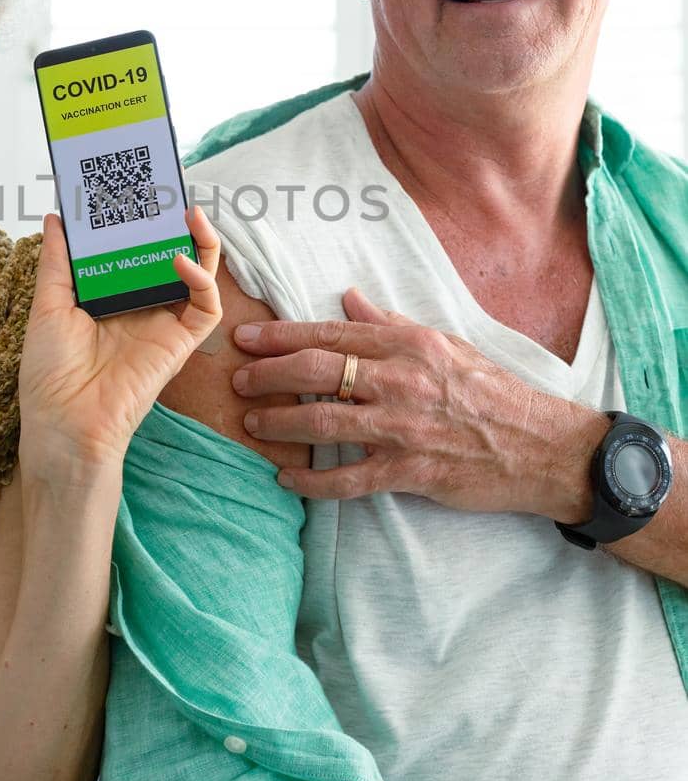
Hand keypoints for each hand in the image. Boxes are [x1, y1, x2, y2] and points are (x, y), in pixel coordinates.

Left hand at [19, 206, 221, 476]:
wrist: (63, 424)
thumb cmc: (49, 374)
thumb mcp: (48, 305)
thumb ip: (58, 260)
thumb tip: (56, 216)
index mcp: (110, 297)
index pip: (133, 249)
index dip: (140, 221)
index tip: (135, 188)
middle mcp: (141, 306)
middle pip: (169, 254)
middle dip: (172, 222)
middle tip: (167, 187)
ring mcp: (163, 324)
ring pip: (199, 274)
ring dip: (202, 242)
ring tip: (189, 212)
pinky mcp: (179, 344)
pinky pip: (205, 308)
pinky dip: (202, 280)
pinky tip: (181, 261)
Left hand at [230, 286, 602, 519]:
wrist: (541, 446)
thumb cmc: (494, 392)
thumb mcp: (446, 344)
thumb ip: (390, 324)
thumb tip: (348, 298)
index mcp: (408, 345)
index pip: (330, 334)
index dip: (281, 336)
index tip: (246, 337)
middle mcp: (400, 381)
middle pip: (315, 373)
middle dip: (267, 375)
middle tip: (238, 380)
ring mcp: (403, 428)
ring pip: (322, 423)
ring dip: (279, 423)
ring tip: (253, 424)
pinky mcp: (410, 471)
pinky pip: (348, 479)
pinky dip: (312, 481)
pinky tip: (287, 479)